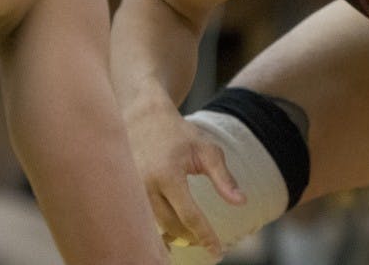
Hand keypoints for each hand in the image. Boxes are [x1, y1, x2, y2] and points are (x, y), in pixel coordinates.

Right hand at [127, 104, 244, 258]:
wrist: (143, 117)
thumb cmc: (179, 134)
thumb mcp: (206, 150)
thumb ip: (224, 178)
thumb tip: (242, 202)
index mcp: (168, 174)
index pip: (190, 215)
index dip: (205, 236)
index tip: (218, 252)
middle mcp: (146, 185)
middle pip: (172, 226)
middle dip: (191, 238)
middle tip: (206, 243)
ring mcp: (132, 189)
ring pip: (156, 225)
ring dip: (174, 236)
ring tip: (191, 238)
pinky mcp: (126, 192)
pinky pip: (143, 219)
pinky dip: (158, 228)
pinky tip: (170, 235)